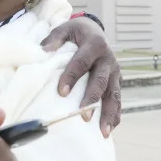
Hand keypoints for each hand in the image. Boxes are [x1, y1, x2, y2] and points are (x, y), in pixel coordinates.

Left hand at [41, 17, 121, 137]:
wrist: (96, 31)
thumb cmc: (77, 33)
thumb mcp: (66, 28)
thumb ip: (55, 37)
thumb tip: (42, 50)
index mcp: (95, 45)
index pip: (82, 62)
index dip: (72, 77)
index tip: (62, 92)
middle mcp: (108, 60)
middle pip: (101, 81)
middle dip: (92, 99)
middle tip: (84, 115)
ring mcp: (115, 72)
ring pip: (114, 94)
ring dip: (109, 113)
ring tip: (103, 132)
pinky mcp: (118, 81)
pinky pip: (118, 100)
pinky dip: (115, 115)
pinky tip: (110, 130)